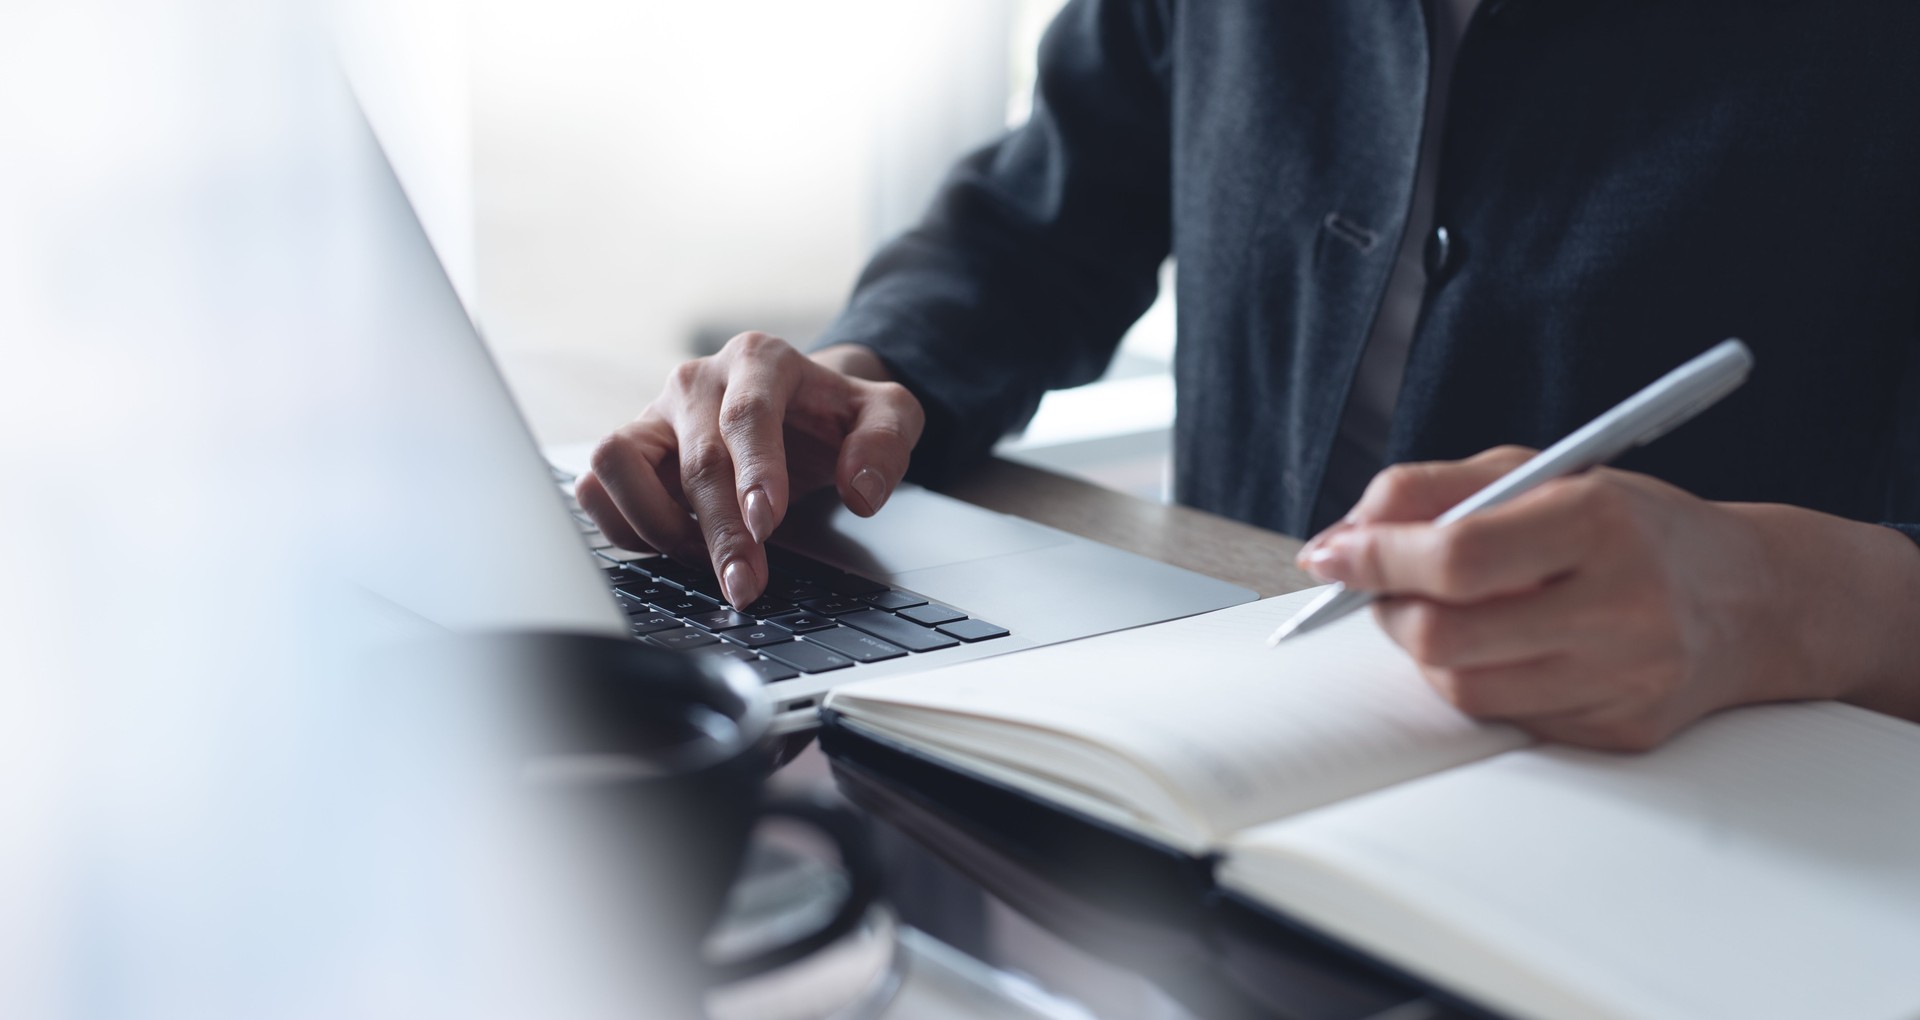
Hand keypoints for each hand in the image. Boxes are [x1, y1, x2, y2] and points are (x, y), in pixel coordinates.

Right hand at [577, 333, 923, 607]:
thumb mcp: (887, 415)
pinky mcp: (629, 448)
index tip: (767, 525)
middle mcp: (697, 381)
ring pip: (616, 462)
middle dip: (720, 532)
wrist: (799, 406)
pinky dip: (622, 524)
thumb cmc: (834, 416)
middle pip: (695, 459)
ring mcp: (654, 413)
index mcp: (760, 360)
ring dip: (658, 525)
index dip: (754, 473)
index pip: (747, 415)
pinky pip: (596, 487)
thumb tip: (860, 490)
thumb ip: (886, 443)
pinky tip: (670, 547)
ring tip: (706, 559)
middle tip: (745, 584)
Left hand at [1296, 447, 1919, 749]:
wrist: (1756, 598)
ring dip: (1427, 653)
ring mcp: (1624, 679)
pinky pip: (1508, 721)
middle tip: (1381, 588)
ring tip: (1444, 614)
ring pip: (1464, 690)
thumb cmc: (1631, 526)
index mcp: (1597, 522)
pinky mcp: (1621, 732)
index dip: (1377, 559)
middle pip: (1447, 636)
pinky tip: (1503, 650)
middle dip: (1388, 611)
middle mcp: (1619, 606)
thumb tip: (1341, 535)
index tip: (1330, 556)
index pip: (1457, 555)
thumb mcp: (1543, 472)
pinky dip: (1480, 683)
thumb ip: (1434, 489)